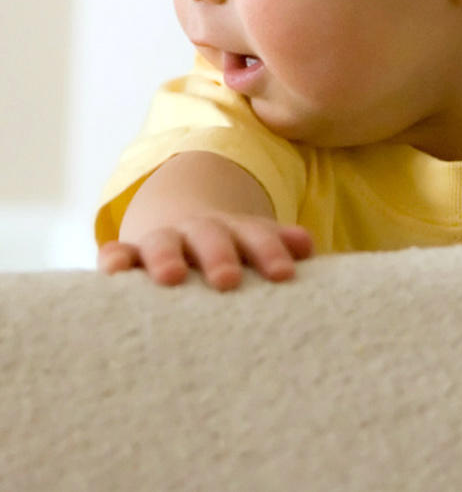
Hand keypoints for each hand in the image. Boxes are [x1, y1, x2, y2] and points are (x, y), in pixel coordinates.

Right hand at [97, 212, 314, 290]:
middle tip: (228, 280)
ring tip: (170, 276)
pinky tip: (113, 272)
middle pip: (211, 237)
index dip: (270, 253)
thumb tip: (307, 245)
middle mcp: (199, 231)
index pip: (257, 237)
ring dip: (166, 256)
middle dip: (219, 256)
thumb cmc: (230, 247)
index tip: (283, 274)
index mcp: (236, 230)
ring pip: (163, 243)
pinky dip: (115, 259)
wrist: (183, 221)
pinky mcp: (129, 253)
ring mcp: (163, 240)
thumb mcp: (254, 239)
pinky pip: (118, 252)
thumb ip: (279, 243)